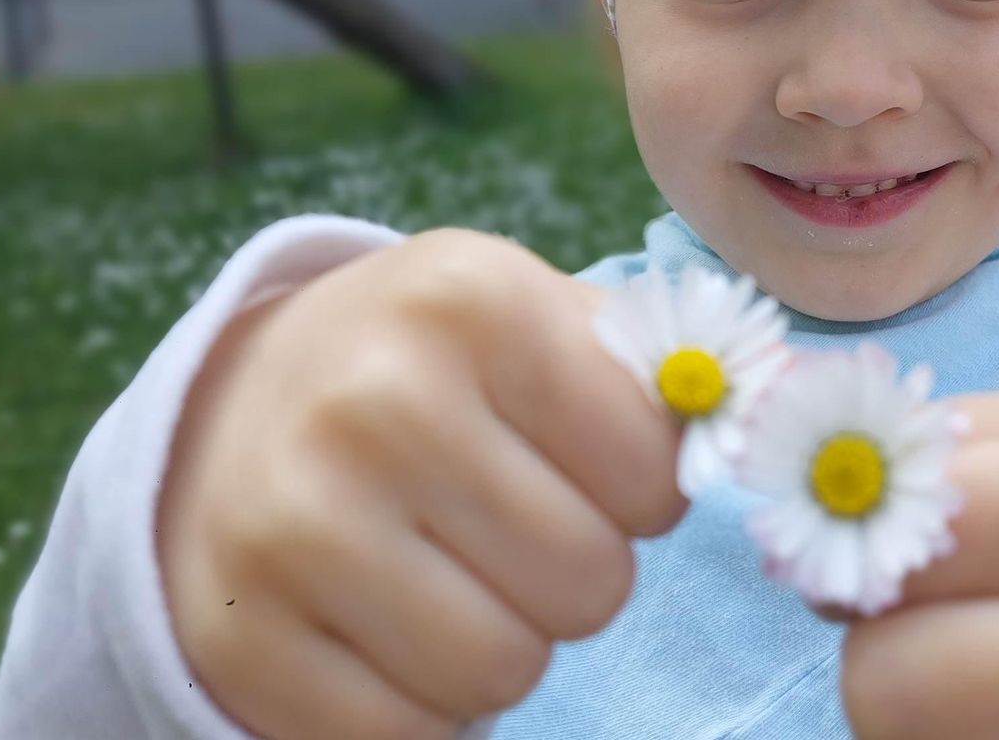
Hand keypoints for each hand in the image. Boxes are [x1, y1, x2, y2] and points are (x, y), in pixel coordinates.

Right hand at [157, 229, 686, 738]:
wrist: (246, 399)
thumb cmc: (433, 361)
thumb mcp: (534, 317)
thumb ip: (654, 372)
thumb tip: (759, 409)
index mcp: (471, 301)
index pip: (654, 474)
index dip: (643, 488)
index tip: (589, 464)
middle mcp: (374, 402)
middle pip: (589, 582)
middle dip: (577, 569)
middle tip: (517, 526)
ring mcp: (292, 524)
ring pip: (503, 670)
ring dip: (506, 639)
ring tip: (454, 570)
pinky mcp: (239, 636)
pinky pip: (408, 732)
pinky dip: (422, 699)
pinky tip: (388, 620)